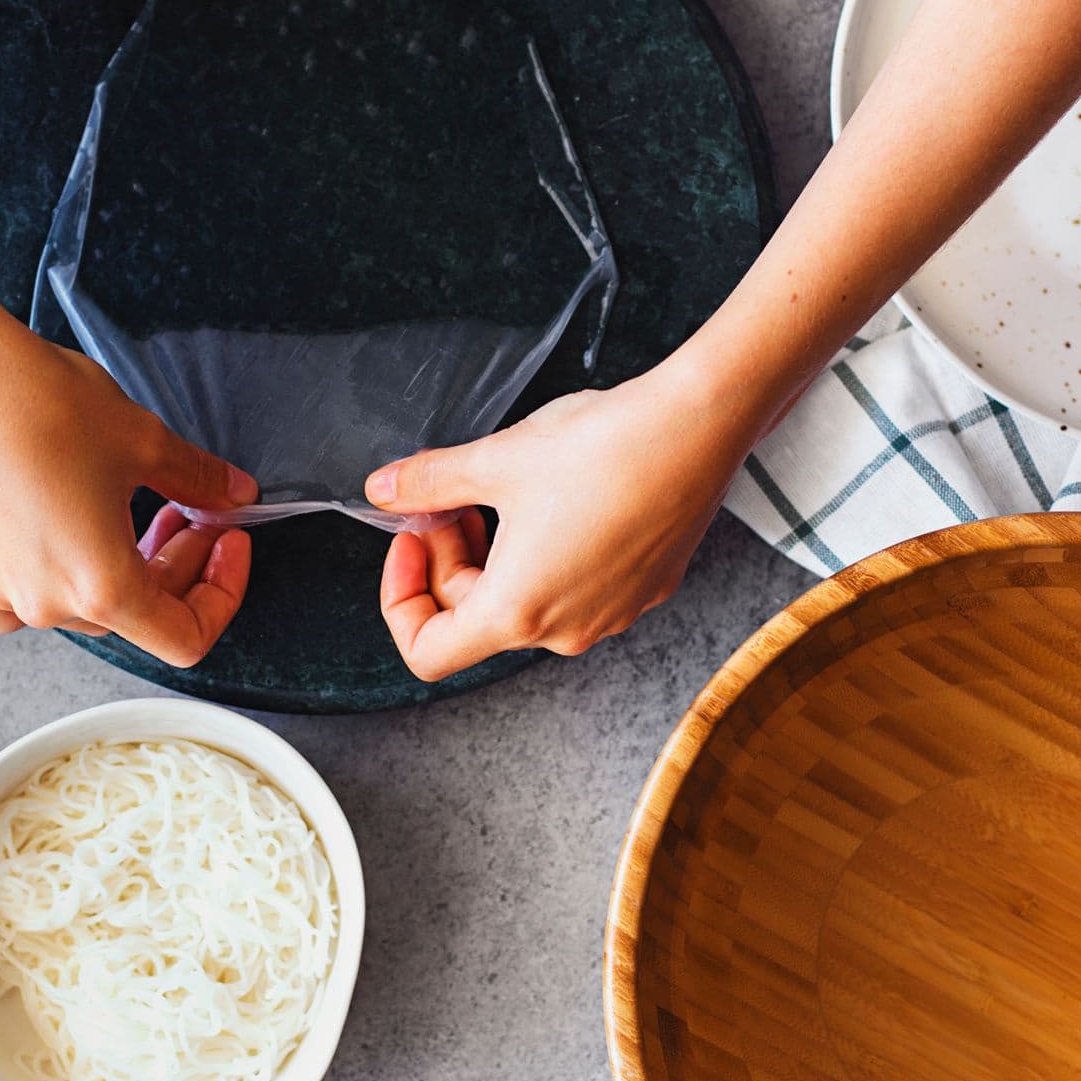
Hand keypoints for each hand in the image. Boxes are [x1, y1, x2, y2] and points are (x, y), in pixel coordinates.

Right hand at [0, 306, 257, 664]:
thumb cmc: (44, 403)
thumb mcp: (145, 440)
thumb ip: (199, 481)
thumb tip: (235, 495)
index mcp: (101, 587)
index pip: (184, 636)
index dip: (222, 595)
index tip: (226, 542)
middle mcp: (44, 605)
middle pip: (133, 614)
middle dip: (174, 566)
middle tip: (190, 510)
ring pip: (78, 603)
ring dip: (117, 563)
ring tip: (128, 504)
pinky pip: (20, 592)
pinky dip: (56, 567)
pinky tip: (65, 519)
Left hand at [367, 366, 750, 680]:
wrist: (697, 428)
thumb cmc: (604, 447)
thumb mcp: (494, 460)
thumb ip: (428, 483)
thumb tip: (384, 490)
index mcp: (517, 611)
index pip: (428, 652)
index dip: (400, 600)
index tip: (411, 541)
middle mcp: (565, 630)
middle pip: (476, 620)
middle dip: (450, 560)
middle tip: (454, 499)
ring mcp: (609, 614)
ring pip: (526, 603)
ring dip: (498, 557)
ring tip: (504, 494)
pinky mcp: (642, 590)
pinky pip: (574, 588)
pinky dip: (546, 554)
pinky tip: (555, 499)